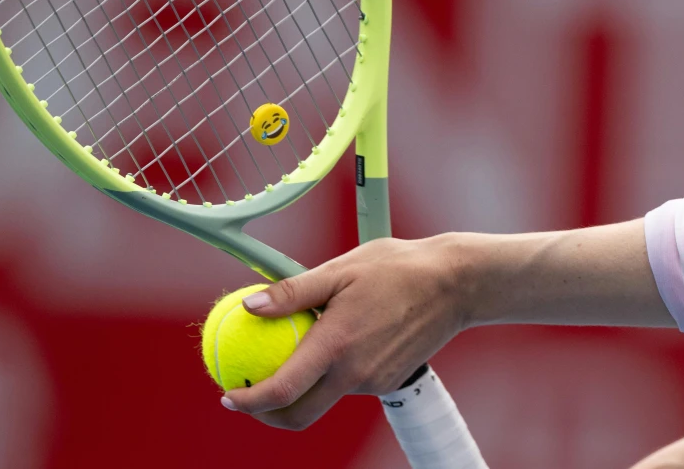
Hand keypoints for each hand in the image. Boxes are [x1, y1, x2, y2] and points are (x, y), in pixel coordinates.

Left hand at [221, 234, 467, 429]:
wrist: (455, 284)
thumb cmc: (397, 268)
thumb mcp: (340, 270)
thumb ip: (292, 293)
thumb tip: (249, 306)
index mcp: (337, 346)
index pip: (282, 391)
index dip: (249, 402)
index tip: (228, 396)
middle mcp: (356, 373)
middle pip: (300, 415)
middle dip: (267, 415)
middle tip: (249, 395)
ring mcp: (375, 382)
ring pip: (326, 399)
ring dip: (302, 389)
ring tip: (294, 352)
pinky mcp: (390, 382)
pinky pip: (350, 387)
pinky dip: (331, 376)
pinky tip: (333, 345)